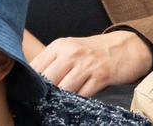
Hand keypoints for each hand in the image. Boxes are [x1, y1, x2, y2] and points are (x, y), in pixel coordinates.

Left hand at [30, 31, 152, 95]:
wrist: (126, 46)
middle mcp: (70, 53)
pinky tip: (74, 104)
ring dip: (59, 99)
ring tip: (55, 106)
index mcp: (59, 46)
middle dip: (42, 93)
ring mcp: (86, 64)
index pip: (35, 65)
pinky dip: (77, 101)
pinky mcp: (101, 76)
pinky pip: (83, 94)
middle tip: (39, 103)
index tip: (26, 92)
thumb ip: (53, 62)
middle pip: (47, 79)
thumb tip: (33, 80)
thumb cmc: (94, 51)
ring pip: (64, 88)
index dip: (29, 81)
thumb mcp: (70, 49)